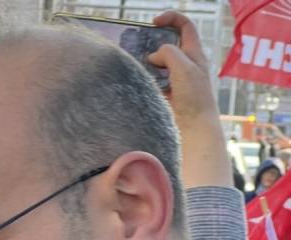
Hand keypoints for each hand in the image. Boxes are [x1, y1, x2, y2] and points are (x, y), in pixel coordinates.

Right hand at [149, 11, 229, 188]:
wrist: (195, 130)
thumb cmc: (195, 99)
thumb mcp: (185, 68)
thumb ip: (169, 54)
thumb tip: (154, 55)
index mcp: (194, 54)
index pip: (184, 26)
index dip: (170, 18)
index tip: (152, 22)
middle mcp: (186, 65)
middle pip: (168, 45)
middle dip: (152, 43)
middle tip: (139, 50)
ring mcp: (175, 81)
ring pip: (157, 64)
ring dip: (146, 64)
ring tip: (135, 68)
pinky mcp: (166, 96)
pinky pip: (151, 82)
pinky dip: (143, 81)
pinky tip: (137, 85)